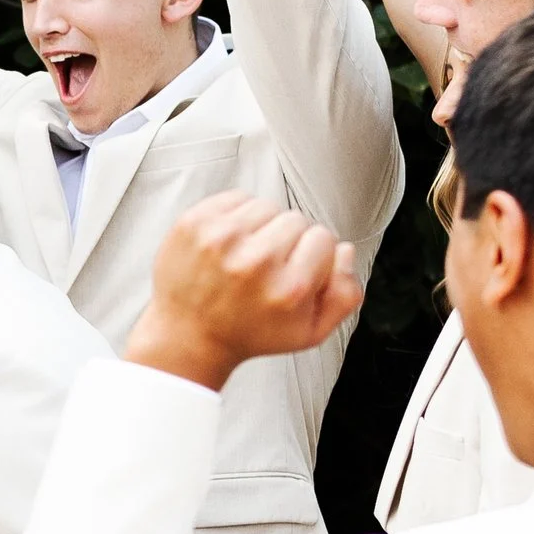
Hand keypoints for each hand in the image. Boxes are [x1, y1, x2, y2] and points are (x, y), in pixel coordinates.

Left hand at [125, 190, 362, 390]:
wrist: (188, 335)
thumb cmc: (249, 333)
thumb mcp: (309, 332)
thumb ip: (344, 295)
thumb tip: (345, 251)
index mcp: (289, 288)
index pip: (325, 238)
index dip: (314, 254)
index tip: (295, 271)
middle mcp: (256, 261)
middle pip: (297, 219)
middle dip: (288, 240)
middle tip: (268, 268)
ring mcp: (222, 238)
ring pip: (268, 206)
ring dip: (263, 226)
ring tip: (248, 254)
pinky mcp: (196, 223)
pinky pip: (237, 198)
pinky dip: (238, 215)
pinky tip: (231, 244)